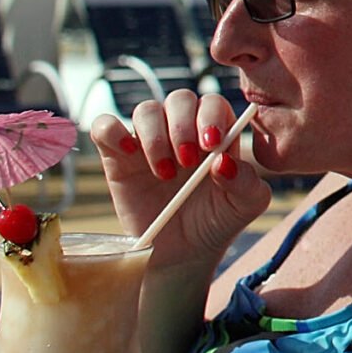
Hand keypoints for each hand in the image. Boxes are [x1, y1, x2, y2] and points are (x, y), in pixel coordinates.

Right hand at [89, 89, 268, 270]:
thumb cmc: (217, 221)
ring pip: (145, 110)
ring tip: (164, 173)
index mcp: (216, 133)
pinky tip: (128, 152)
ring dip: (155, 137)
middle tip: (186, 162)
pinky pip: (105, 127)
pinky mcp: (117, 155)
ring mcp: (148, 141)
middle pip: (179, 100)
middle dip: (182, 126)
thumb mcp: (244, 206)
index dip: (210, 117)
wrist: (182, 252)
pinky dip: (112, 130)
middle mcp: (182, 129)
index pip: (213, 104)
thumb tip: (225, 162)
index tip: (211, 146)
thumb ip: (246, 183)